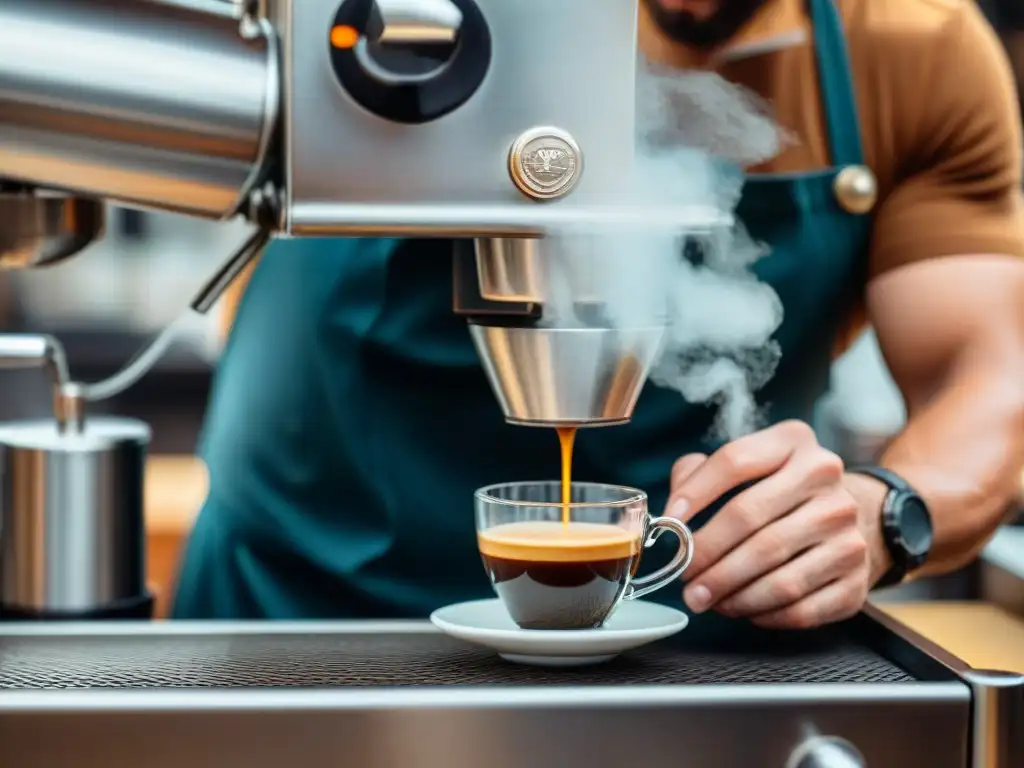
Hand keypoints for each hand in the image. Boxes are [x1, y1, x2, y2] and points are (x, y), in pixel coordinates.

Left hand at [668, 420, 872, 629]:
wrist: (852, 516)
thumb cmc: (778, 491)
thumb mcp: (745, 466)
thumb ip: (698, 474)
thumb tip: (671, 514)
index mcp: (794, 442)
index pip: (734, 461)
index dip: (695, 494)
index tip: (670, 523)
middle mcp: (827, 480)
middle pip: (749, 518)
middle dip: (707, 555)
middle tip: (684, 578)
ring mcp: (848, 530)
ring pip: (776, 572)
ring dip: (731, 592)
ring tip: (705, 598)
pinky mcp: (857, 579)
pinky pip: (801, 607)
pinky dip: (763, 614)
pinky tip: (742, 608)